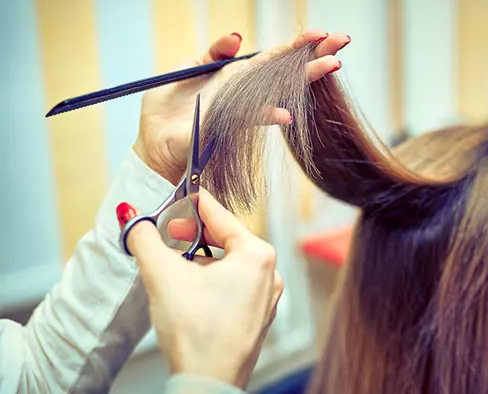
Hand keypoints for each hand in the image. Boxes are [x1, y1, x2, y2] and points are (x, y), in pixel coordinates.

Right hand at [119, 189, 283, 387]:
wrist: (206, 383)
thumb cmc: (196, 331)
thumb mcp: (162, 274)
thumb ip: (145, 239)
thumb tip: (131, 219)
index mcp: (258, 255)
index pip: (222, 217)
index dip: (196, 206)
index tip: (183, 196)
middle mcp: (270, 274)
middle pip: (227, 241)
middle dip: (196, 236)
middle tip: (170, 234)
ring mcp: (266, 299)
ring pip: (230, 266)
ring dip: (202, 260)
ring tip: (175, 265)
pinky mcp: (256, 319)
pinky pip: (234, 287)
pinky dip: (212, 281)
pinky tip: (190, 289)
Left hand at [134, 30, 350, 183]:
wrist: (155, 142)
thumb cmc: (168, 108)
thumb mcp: (188, 69)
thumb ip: (213, 52)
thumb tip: (237, 35)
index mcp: (238, 75)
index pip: (274, 56)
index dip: (297, 44)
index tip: (322, 32)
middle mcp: (248, 91)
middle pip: (288, 69)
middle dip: (316, 55)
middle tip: (344, 40)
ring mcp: (243, 109)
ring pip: (281, 90)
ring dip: (307, 77)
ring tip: (334, 64)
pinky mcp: (229, 127)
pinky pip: (252, 119)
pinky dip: (269, 116)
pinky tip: (285, 114)